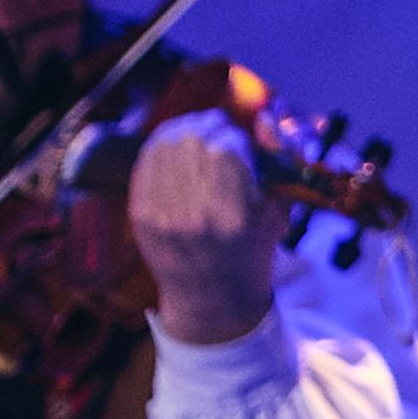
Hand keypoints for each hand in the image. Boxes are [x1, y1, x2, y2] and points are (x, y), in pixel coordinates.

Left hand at [130, 110, 279, 345]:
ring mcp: (161, 215)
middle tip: (218, 126)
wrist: (211, 297)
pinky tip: (174, 142)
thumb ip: (276, 166)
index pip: (227, 149)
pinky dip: (159, 146)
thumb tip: (266, 121)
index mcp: (233, 217)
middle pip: (193, 142)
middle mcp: (193, 215)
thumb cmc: (251, 253)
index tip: (241, 140)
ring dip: (182, 130)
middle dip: (207, 126)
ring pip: (165, 147)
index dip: (235, 136)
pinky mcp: (140, 215)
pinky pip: (145, 164)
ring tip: (197, 129)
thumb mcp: (276, 214)